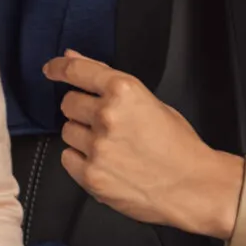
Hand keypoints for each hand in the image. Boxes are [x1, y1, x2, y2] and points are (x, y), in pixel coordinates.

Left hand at [42, 50, 244, 238]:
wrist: (194, 187)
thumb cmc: (178, 145)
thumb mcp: (150, 102)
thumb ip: (110, 81)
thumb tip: (75, 58)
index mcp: (125, 91)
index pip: (78, 70)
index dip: (59, 67)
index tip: (51, 68)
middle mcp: (107, 115)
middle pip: (68, 103)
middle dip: (81, 110)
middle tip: (103, 122)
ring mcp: (98, 147)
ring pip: (67, 131)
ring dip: (82, 136)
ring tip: (110, 146)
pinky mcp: (92, 175)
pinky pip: (68, 158)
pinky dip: (80, 160)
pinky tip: (104, 163)